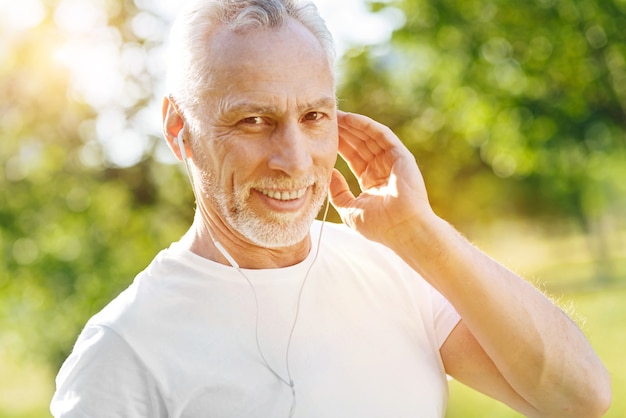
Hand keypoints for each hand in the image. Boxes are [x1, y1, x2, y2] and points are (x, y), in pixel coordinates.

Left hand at [329, 111, 433, 246]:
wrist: (402, 229)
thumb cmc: (379, 225)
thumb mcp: (349, 209)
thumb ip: (337, 192)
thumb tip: (328, 173)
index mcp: (371, 180)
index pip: (352, 157)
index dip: (338, 145)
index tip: (322, 135)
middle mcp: (382, 168)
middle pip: (360, 144)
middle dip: (343, 131)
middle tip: (326, 119)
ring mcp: (393, 161)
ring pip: (369, 137)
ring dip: (352, 125)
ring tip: (335, 115)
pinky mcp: (401, 156)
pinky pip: (382, 135)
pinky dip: (367, 125)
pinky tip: (351, 118)